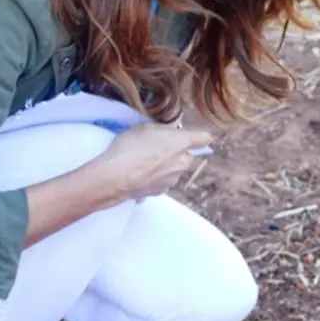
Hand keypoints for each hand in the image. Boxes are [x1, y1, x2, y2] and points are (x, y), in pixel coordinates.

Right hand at [88, 123, 213, 201]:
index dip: (199, 137)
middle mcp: (183, 162)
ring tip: (143, 164)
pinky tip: (138, 175)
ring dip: (165, 167)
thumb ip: (162, 131)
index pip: (204, 138)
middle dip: (175, 153)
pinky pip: (161, 182)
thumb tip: (168, 134)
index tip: (194, 137)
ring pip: (174, 170)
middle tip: (156, 149)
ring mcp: (173, 179)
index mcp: (182, 143)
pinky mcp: (161, 192)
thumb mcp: (145, 128)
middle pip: (186, 156)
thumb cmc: (130, 147)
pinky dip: (153, 179)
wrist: (115, 177)